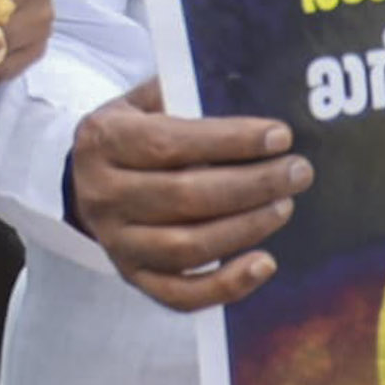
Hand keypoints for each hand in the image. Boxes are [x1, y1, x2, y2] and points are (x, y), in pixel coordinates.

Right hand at [69, 81, 305, 309]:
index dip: (229, 141)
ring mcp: (115, 240)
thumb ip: (184, 96)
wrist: (87, 178)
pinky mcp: (132, 275)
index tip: (280, 136)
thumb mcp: (144, 102)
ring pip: (187, 246)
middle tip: (297, 172)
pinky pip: (180, 294)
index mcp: (101, 141)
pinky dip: (226, 285)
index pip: (169, 144)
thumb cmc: (134, 134)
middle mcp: (101, 194)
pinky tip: (265, 263)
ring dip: (246, 228)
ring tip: (284, 206)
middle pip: (183, 197)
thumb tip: (252, 90)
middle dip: (251, 184)